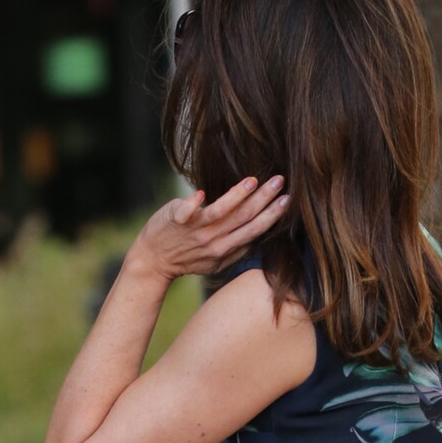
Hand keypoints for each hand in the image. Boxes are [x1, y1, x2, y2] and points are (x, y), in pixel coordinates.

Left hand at [127, 175, 289, 284]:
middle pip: (244, 219)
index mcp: (226, 250)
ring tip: (254, 181)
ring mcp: (195, 231)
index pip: (254, 231)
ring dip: (238, 196)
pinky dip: (193, 203)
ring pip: (222, 213)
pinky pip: (187, 212)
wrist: (153, 260)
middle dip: (264, 201)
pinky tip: (202, 193)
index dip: (271, 216)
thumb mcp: (215, 261)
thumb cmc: (186, 257)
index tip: (287, 200)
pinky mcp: (177, 221)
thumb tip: (259, 236)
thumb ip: (236, 249)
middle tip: (280, 182)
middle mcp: (214, 242)